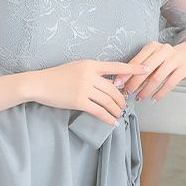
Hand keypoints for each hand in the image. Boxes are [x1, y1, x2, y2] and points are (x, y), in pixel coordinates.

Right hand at [27, 59, 151, 125]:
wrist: (38, 84)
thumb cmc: (56, 76)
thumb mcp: (76, 68)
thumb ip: (93, 73)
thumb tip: (111, 84)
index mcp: (90, 64)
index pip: (116, 66)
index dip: (133, 68)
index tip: (147, 69)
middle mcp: (89, 75)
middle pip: (114, 88)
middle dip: (122, 99)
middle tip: (124, 105)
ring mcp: (84, 88)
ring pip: (108, 100)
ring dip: (116, 109)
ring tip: (119, 114)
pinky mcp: (79, 101)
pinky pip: (99, 111)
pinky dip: (108, 117)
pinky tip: (112, 121)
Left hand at [112, 41, 185, 100]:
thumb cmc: (166, 59)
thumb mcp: (154, 57)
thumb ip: (141, 67)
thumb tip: (123, 81)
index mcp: (152, 46)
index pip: (136, 61)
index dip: (125, 73)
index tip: (117, 83)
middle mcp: (163, 50)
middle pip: (145, 69)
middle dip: (134, 82)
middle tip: (127, 92)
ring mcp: (175, 59)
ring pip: (157, 78)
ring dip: (146, 90)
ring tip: (139, 98)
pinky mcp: (184, 69)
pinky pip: (170, 83)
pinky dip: (160, 93)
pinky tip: (154, 99)